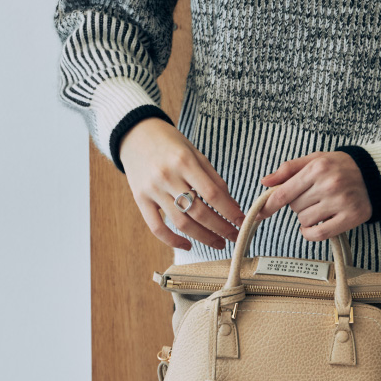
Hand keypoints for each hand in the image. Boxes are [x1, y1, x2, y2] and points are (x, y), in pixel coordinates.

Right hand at [119, 117, 245, 250]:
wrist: (136, 135)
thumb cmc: (171, 143)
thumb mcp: (195, 153)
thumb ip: (213, 179)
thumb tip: (232, 206)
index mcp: (185, 161)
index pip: (212, 194)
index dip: (230, 211)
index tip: (243, 222)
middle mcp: (167, 177)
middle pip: (199, 212)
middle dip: (221, 228)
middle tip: (236, 237)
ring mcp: (152, 190)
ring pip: (181, 222)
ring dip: (203, 237)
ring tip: (218, 243)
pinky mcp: (140, 200)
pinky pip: (156, 227)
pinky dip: (172, 241)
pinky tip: (188, 245)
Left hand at [257, 151, 372, 239]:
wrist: (375, 174)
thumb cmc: (340, 165)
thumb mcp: (315, 159)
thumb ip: (289, 169)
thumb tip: (265, 181)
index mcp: (317, 168)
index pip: (284, 192)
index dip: (269, 205)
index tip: (259, 214)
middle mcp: (329, 185)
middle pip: (295, 207)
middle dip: (298, 204)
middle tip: (312, 196)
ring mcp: (341, 202)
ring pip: (305, 221)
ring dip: (307, 218)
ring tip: (320, 206)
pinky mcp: (351, 217)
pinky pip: (320, 233)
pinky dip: (311, 233)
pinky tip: (314, 226)